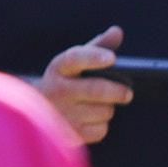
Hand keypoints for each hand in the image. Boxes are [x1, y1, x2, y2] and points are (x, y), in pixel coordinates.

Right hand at [39, 26, 131, 143]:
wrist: (39, 111)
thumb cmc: (66, 80)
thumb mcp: (75, 62)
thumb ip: (97, 46)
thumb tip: (117, 31)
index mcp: (59, 67)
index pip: (76, 58)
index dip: (94, 57)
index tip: (112, 58)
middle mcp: (57, 90)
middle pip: (96, 90)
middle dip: (118, 91)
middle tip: (128, 93)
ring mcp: (63, 114)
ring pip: (103, 111)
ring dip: (109, 108)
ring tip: (102, 105)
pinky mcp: (70, 135)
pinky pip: (100, 130)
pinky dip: (103, 125)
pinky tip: (93, 120)